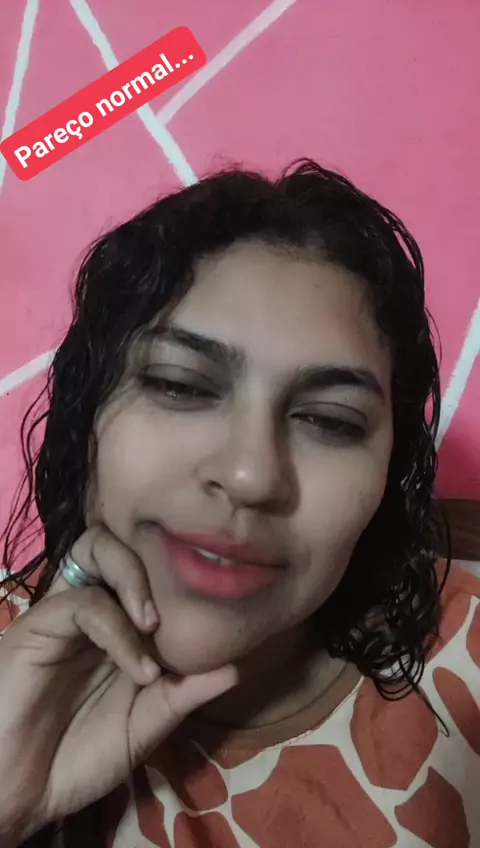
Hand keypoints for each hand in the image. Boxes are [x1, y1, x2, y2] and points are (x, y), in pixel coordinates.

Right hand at [0, 526, 237, 844]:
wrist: (19, 792)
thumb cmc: (78, 758)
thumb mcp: (145, 726)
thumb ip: (183, 695)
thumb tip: (236, 667)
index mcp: (118, 624)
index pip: (147, 567)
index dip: (179, 573)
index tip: (214, 606)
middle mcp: (93, 607)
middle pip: (120, 541)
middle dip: (155, 559)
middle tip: (177, 607)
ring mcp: (65, 612)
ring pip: (97, 549)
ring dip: (134, 579)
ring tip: (155, 624)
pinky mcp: (39, 624)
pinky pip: (82, 602)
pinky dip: (117, 628)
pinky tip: (138, 665)